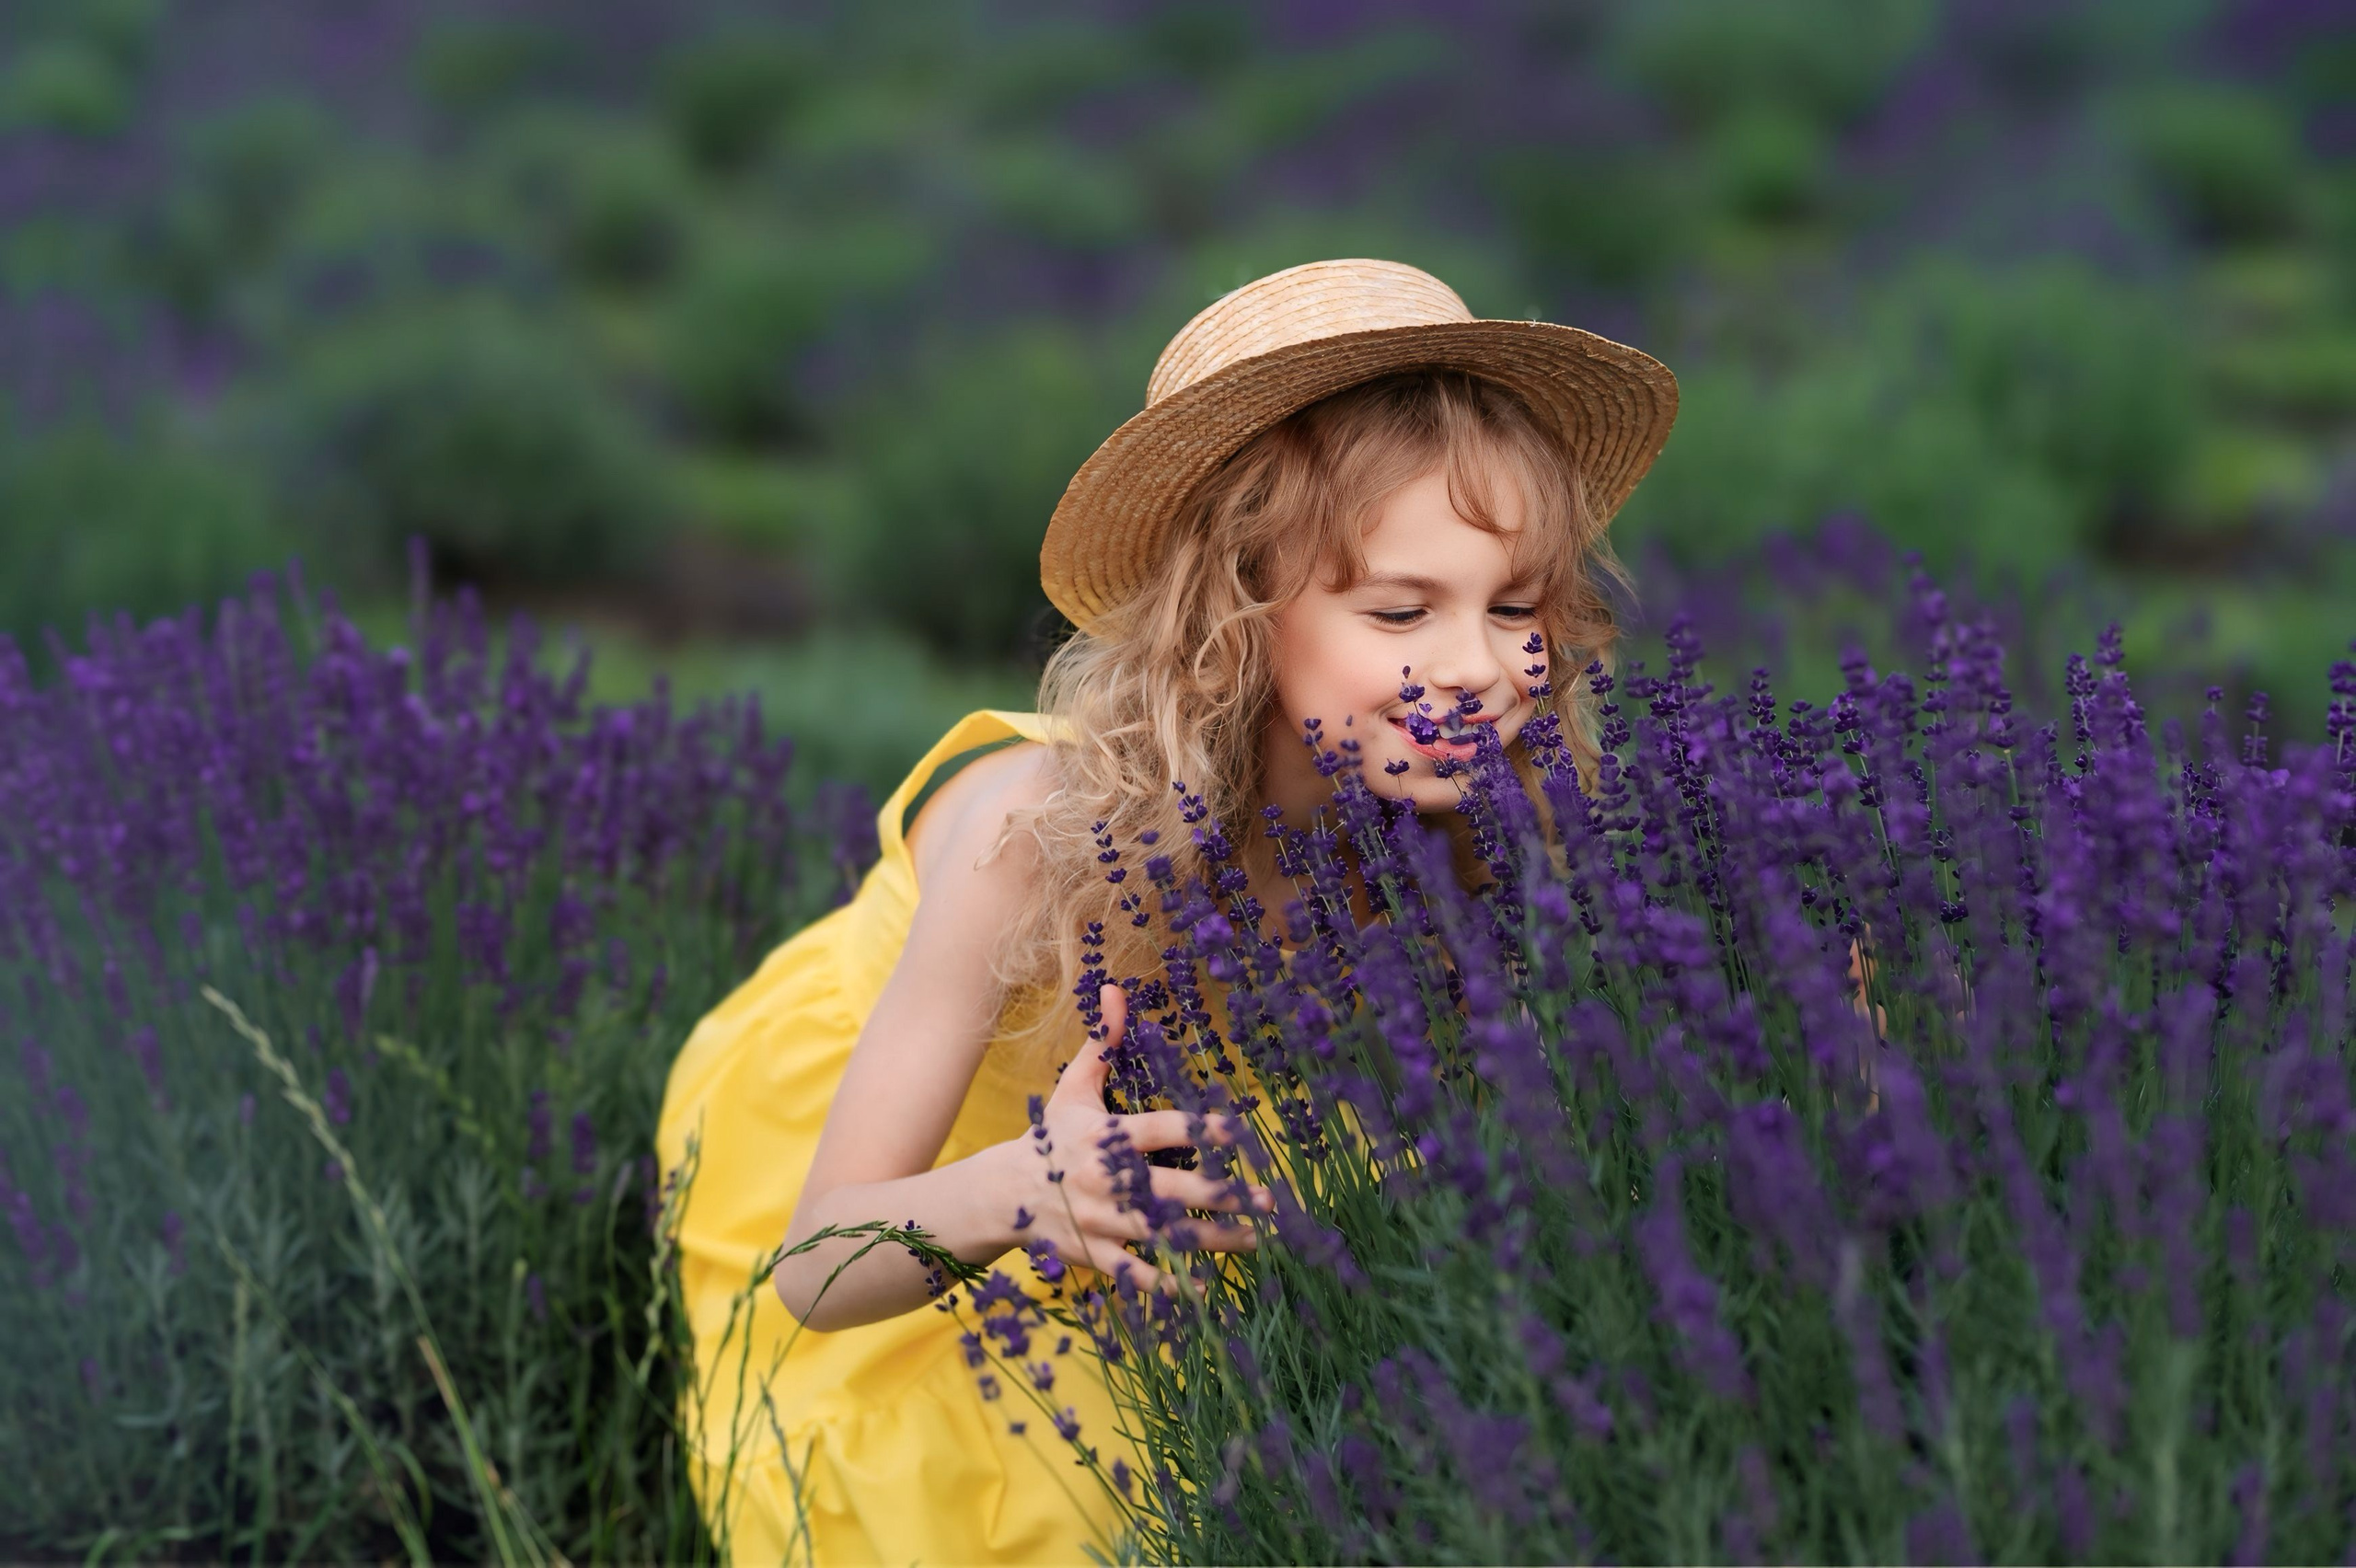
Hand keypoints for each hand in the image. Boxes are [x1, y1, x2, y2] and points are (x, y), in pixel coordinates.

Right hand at [999, 984, 1270, 1294]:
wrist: (1002, 1194)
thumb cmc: (1050, 1138)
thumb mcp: (1073, 1088)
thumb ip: (1101, 1043)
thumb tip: (1115, 989)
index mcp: (1107, 1136)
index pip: (1161, 1129)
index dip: (1200, 1128)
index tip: (1239, 1130)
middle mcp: (1107, 1180)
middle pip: (1172, 1190)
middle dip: (1222, 1197)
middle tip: (1267, 1201)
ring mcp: (1101, 1222)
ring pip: (1163, 1236)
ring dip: (1211, 1241)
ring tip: (1254, 1242)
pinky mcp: (1094, 1254)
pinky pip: (1135, 1274)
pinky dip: (1168, 1285)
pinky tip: (1204, 1289)